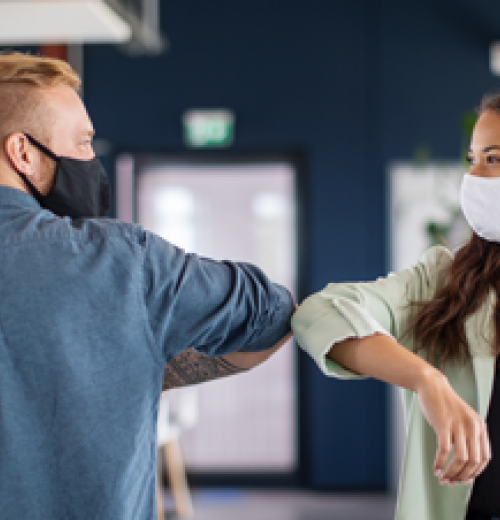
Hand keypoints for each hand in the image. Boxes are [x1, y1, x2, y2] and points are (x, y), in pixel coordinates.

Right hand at [416, 369, 490, 485]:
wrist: (432, 385)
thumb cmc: (445, 403)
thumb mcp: (463, 418)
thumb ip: (467, 436)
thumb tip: (465, 462)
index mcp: (480, 426)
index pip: (484, 458)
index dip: (475, 473)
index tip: (464, 479)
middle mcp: (472, 426)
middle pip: (473, 461)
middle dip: (462, 476)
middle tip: (451, 482)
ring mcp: (458, 425)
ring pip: (460, 459)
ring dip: (451, 473)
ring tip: (442, 477)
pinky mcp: (443, 424)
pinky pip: (444, 450)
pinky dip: (440, 463)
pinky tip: (435, 468)